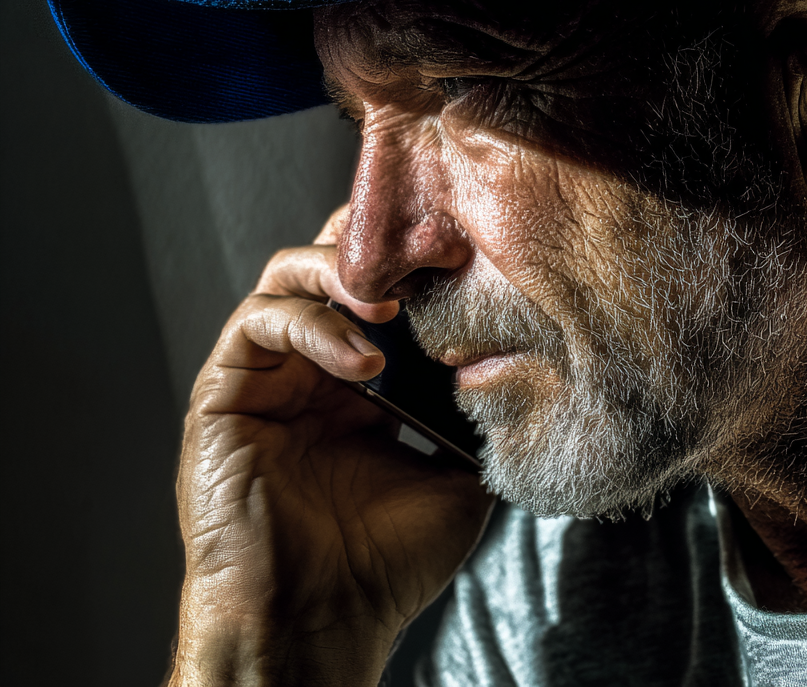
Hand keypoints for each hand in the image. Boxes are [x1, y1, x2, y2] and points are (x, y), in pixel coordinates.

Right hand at [170, 206, 493, 686]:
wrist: (318, 626)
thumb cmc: (385, 565)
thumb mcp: (455, 479)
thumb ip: (472, 420)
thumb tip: (511, 368)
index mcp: (363, 385)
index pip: (379, 292)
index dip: (413, 264)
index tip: (461, 252)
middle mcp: (312, 370)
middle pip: (331, 266)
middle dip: (377, 251)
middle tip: (426, 257)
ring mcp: (267, 377)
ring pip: (287, 276)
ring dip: (341, 277)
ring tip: (390, 306)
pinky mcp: (224, 392)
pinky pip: (257, 324)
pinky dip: (311, 326)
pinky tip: (361, 362)